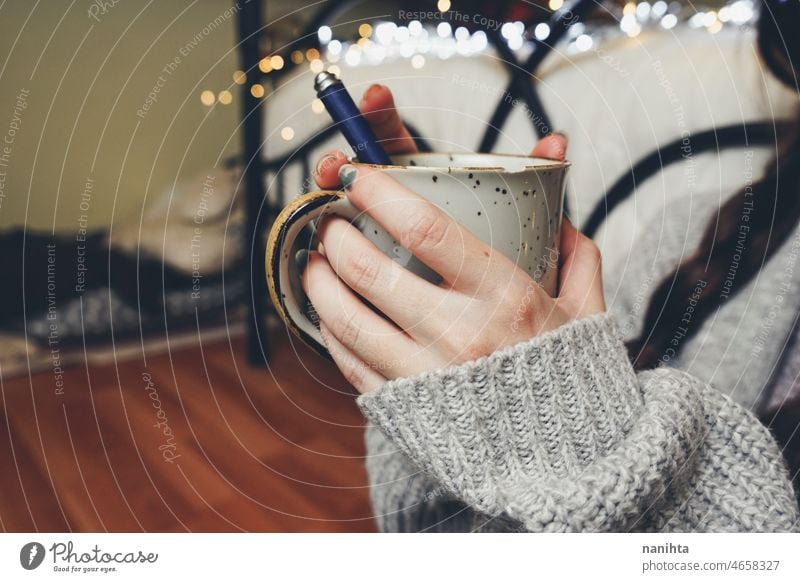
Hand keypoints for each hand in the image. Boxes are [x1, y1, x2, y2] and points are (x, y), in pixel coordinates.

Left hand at [304, 85, 604, 392]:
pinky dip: (329, 327)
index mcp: (506, 297)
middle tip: (331, 218)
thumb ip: (576, 251)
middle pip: (370, 269)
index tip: (360, 176)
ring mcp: (425, 375)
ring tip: (315, 259)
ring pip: (346, 317)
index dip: (380, 192)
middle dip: (336, 233)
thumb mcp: (588, 309)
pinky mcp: (403, 408)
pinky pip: (348, 360)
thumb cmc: (569, 376)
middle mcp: (461, 335)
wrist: (561, 462)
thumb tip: (558, 211)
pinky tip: (329, 307)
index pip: (425, 227)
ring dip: (318, 279)